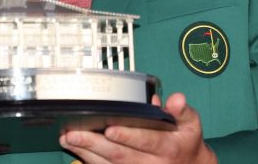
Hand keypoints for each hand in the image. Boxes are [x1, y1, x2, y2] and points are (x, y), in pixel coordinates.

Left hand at [59, 93, 216, 163]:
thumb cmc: (185, 141)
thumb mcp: (190, 123)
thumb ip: (182, 110)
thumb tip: (175, 99)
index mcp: (167, 146)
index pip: (146, 141)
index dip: (128, 136)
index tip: (109, 129)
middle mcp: (152, 163)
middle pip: (121, 155)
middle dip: (95, 144)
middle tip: (74, 133)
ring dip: (86, 152)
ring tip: (68, 139)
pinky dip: (90, 160)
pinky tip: (76, 150)